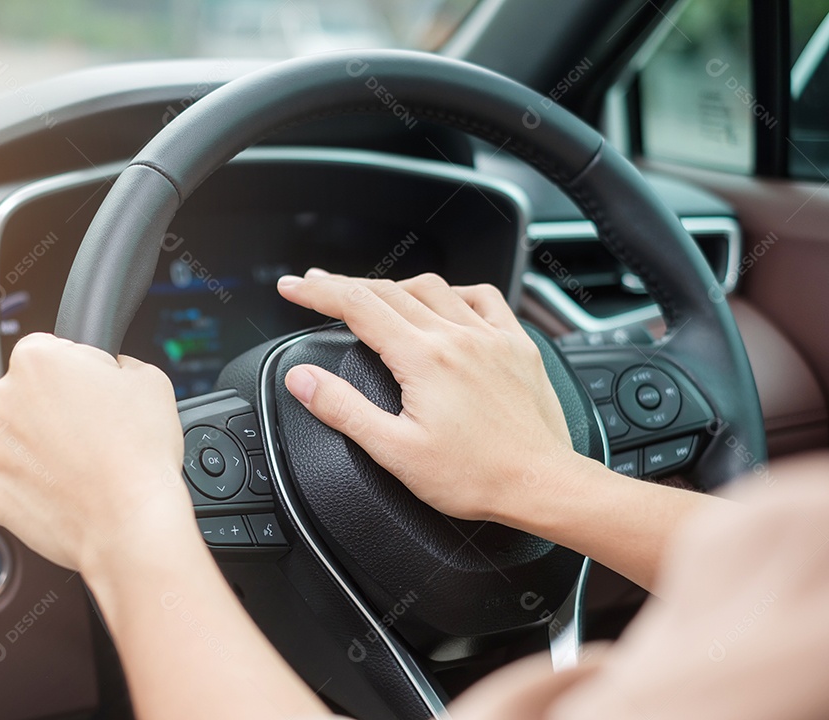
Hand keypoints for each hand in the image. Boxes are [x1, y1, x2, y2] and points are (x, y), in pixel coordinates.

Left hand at [0, 333, 192, 575]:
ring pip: (10, 437)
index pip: (49, 351)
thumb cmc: (140, 454)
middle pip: (23, 394)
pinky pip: (3, 478)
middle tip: (89, 434)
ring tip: (77, 466)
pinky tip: (59, 488)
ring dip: (35, 447)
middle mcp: (0, 397)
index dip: (77, 373)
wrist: (130, 522)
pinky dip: (26, 484)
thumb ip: (116, 363)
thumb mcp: (148, 379)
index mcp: (35, 360)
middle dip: (50, 409)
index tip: (92, 396)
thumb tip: (108, 370)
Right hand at [276, 270, 575, 521]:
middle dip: (345, 285)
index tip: (292, 288)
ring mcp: (490, 336)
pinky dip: (455, 293)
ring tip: (373, 296)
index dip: (317, 293)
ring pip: (433, 287)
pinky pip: (484, 298)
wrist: (542, 484)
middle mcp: (457, 336)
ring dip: (395, 286)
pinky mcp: (517, 345)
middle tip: (316, 286)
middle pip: (388, 290)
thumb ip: (343, 409)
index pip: (357, 306)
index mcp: (423, 358)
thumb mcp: (395, 451)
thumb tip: (302, 379)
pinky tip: (446, 302)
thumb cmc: (476, 477)